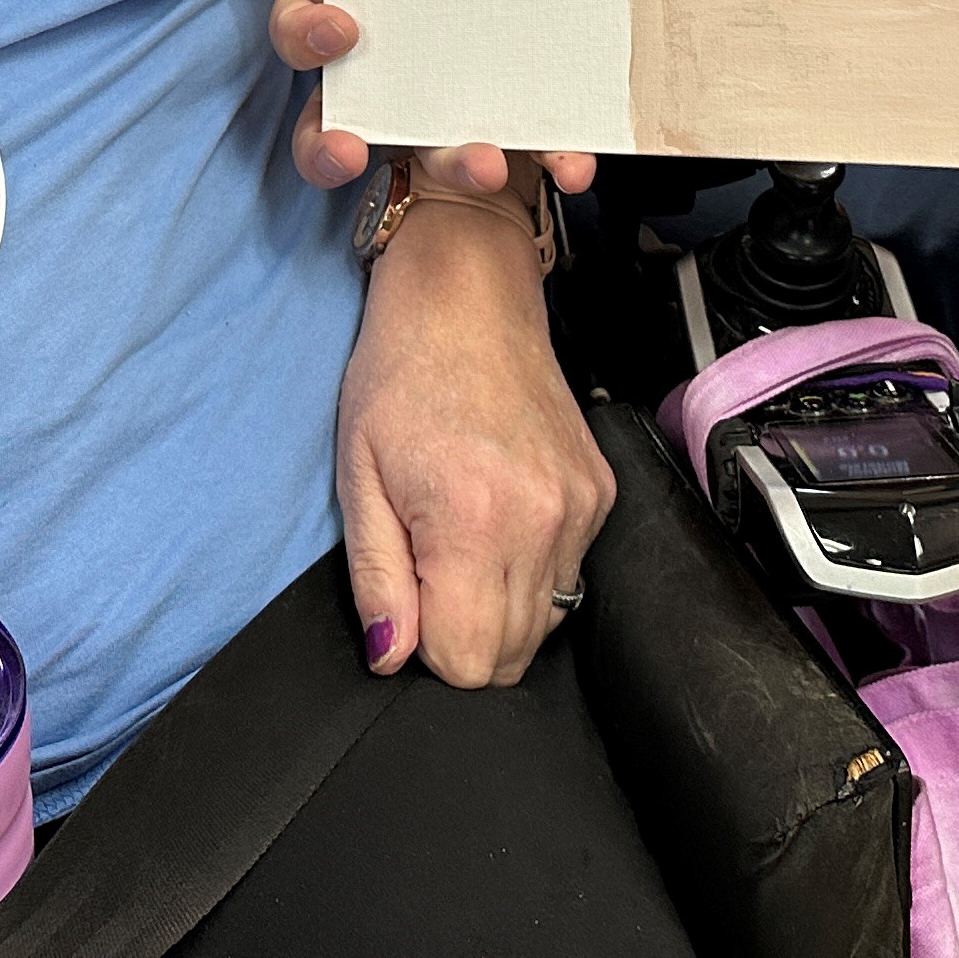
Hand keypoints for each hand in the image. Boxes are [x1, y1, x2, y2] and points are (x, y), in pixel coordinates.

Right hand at [269, 0, 597, 201]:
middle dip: (333, 148)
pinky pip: (526, 155)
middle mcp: (382, 75)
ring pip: (424, 155)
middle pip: (333, 124)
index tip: (338, 31)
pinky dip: (551, 158)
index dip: (305, 36)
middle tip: (351, 150)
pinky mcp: (506, 127)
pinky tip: (574, 166)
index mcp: (351, 11)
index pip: (299, 30)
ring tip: (489, 165)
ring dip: (455, 163)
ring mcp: (440, 112)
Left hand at [335, 184, 613, 687]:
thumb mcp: (358, 476)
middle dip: (463, 635)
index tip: (408, 596)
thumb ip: (376, 578)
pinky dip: (532, 569)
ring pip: (547, 624)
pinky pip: (570, 577)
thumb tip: (391, 658)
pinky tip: (498, 515)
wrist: (467, 295)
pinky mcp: (601, 494)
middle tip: (427, 565)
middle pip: (512, 658)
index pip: (468, 664)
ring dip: (499, 606)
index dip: (427, 647)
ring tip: (460, 535)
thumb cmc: (399, 373)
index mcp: (473, 522)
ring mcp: (582, 509)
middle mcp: (543, 523)